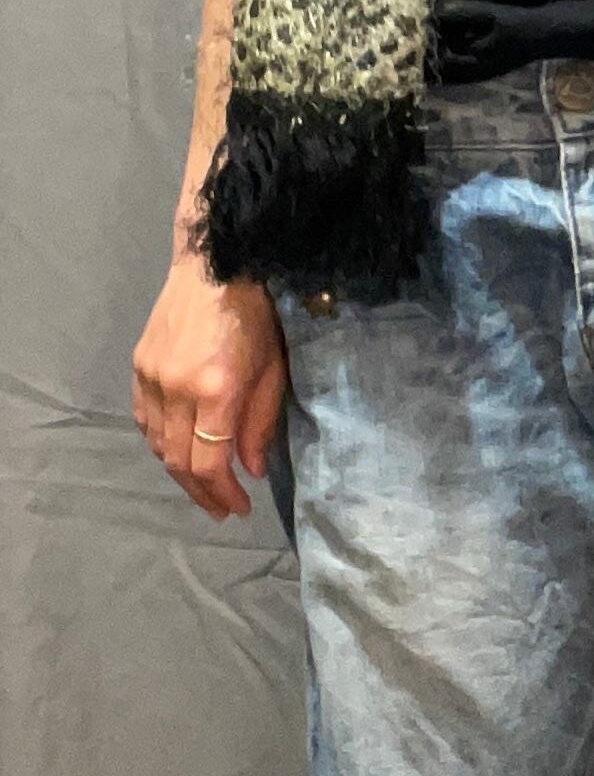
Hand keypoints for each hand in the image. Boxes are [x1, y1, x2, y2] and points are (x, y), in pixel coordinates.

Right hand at [131, 259, 286, 520]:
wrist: (215, 266)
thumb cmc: (256, 315)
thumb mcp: (273, 369)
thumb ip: (260, 422)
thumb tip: (251, 470)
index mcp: (215, 391)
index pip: (209, 463)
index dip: (223, 493)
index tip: (239, 508)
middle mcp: (176, 390)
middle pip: (178, 462)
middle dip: (201, 492)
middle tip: (221, 509)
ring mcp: (151, 379)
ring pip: (157, 445)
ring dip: (178, 473)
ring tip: (202, 488)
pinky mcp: (138, 368)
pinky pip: (144, 421)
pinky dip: (159, 444)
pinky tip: (177, 452)